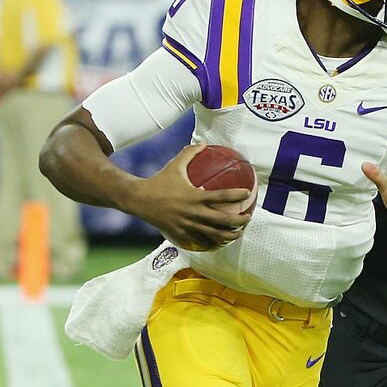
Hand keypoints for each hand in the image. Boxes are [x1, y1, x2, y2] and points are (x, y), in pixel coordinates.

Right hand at [129, 144, 251, 250]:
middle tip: (247, 218)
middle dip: (238, 221)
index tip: (248, 193)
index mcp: (195, 196)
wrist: (138, 199)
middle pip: (222, 220)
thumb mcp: (174, 165)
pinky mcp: (180, 234)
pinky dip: (211, 243)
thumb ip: (190, 153)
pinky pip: (199, 241)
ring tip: (238, 234)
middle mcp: (193, 212)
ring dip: (228, 236)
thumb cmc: (158, 181)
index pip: (221, 196)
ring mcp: (187, 225)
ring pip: (213, 235)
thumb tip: (203, 143)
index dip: (237, 195)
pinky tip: (219, 243)